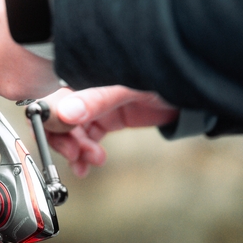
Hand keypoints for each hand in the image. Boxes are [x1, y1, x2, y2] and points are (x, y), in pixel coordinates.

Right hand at [42, 86, 178, 176]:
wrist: (192, 92)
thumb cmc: (164, 78)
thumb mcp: (128, 89)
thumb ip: (96, 100)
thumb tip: (66, 113)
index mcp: (84, 77)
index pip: (53, 99)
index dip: (50, 122)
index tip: (60, 139)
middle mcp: (85, 91)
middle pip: (58, 119)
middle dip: (63, 140)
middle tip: (76, 154)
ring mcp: (96, 106)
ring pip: (72, 133)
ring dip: (76, 151)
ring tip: (90, 161)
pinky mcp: (107, 119)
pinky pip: (87, 139)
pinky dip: (84, 155)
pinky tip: (87, 166)